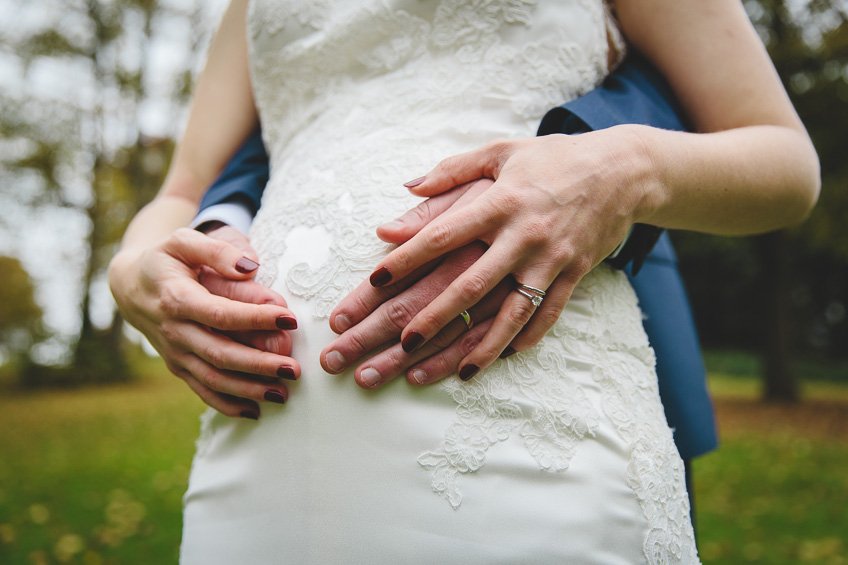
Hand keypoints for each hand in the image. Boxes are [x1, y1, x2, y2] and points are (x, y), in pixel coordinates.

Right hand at [109, 226, 301, 418]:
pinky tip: (256, 411)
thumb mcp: (182, 242)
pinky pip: (202, 390)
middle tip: (294, 369)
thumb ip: (216, 250)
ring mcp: (175, 353)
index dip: (255, 318)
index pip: (220, 314)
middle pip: (219, 354)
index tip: (288, 319)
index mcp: (176, 298)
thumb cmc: (165, 259)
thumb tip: (250, 266)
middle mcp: (174, 331)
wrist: (130, 286)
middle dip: (259, 365)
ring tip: (283, 393)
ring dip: (248, 389)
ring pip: (213, 379)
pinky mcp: (178, 367)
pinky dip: (227, 404)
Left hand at [365, 132, 647, 379]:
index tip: (375, 280)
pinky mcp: (573, 276)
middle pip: (469, 284)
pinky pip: (547, 317)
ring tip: (452, 372)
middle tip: (400, 344)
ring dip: (479, 346)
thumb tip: (405, 189)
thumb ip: (451, 172)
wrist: (624, 170)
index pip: (443, 234)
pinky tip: (500, 359)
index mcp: (499, 202)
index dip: (407, 258)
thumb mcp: (500, 152)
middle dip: (433, 317)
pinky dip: (524, 340)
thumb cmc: (552, 159)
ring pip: (510, 313)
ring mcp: (550, 260)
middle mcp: (522, 235)